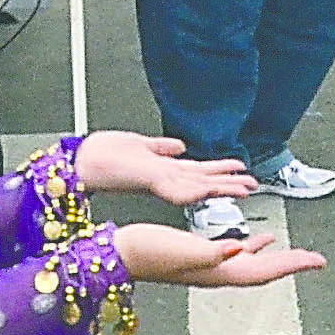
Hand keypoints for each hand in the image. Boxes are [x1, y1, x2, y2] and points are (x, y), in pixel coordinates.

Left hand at [74, 132, 255, 205]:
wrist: (81, 163)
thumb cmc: (102, 155)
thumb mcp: (139, 145)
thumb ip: (160, 147)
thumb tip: (178, 145)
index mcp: (163, 168)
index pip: (199, 170)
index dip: (221, 170)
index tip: (241, 169)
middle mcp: (164, 176)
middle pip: (205, 180)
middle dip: (230, 182)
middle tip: (253, 185)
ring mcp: (158, 180)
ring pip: (197, 186)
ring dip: (222, 187)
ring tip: (244, 188)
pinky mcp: (149, 180)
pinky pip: (178, 187)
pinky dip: (196, 189)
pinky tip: (211, 189)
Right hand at [113, 222, 326, 287]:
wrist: (122, 253)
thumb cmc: (149, 251)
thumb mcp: (182, 248)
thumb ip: (211, 252)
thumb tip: (238, 249)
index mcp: (220, 272)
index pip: (266, 271)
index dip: (293, 265)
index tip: (318, 261)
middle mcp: (220, 273)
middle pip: (266, 271)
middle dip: (292, 264)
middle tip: (317, 259)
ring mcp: (211, 266)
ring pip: (254, 264)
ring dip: (277, 259)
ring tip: (297, 255)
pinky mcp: (202, 255)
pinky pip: (238, 253)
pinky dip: (254, 247)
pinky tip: (260, 240)